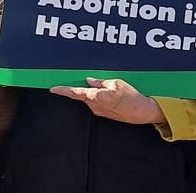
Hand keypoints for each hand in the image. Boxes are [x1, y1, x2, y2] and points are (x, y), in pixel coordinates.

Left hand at [50, 77, 165, 123]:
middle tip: (99, 83)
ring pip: (92, 99)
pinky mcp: (105, 114)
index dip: (62, 90)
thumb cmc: (131, 97)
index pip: (74, 92)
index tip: (53, 89)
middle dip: (88, 88)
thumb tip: (90, 81)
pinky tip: (116, 96)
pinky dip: (104, 98)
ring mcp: (99, 111)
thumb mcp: (116, 83)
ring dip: (98, 93)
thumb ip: (100, 82)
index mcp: (95, 96)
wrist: (142, 111)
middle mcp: (94, 105)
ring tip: (114, 90)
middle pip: (83, 94)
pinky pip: (99, 103)